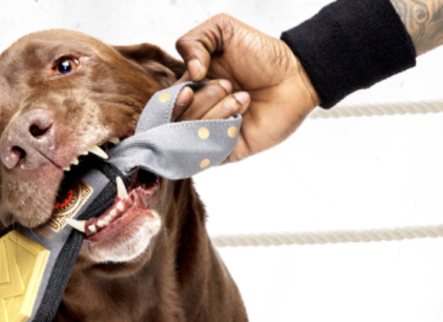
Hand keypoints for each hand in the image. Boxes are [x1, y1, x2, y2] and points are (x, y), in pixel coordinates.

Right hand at [175, 14, 320, 161]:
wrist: (296, 75)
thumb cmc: (263, 55)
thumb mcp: (223, 30)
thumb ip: (193, 41)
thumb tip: (189, 74)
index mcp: (190, 90)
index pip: (163, 105)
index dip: (173, 100)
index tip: (192, 85)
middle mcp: (196, 115)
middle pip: (175, 122)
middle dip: (201, 100)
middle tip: (228, 85)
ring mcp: (210, 135)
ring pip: (191, 137)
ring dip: (217, 112)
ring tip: (242, 97)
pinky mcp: (226, 152)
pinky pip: (209, 152)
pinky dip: (223, 132)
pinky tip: (242, 117)